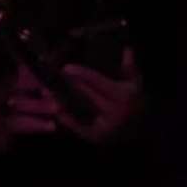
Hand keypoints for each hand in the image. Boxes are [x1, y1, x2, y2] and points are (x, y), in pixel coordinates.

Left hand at [0, 55, 138, 147]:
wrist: (140, 130)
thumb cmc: (135, 102)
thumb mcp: (135, 83)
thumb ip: (129, 67)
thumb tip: (127, 49)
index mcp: (122, 95)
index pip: (97, 82)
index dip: (81, 74)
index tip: (66, 68)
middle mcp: (114, 111)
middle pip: (84, 95)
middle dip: (67, 86)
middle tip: (50, 77)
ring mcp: (105, 126)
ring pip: (78, 111)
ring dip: (59, 102)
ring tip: (45, 92)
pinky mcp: (96, 137)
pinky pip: (77, 127)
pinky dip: (66, 119)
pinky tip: (55, 109)